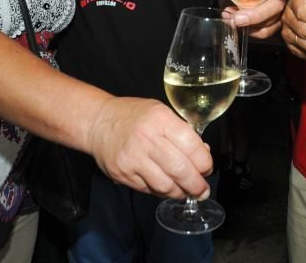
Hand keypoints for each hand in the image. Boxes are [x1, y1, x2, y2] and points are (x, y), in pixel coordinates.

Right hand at [87, 97, 212, 199]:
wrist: (98, 122)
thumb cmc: (134, 115)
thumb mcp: (160, 112)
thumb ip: (181, 131)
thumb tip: (203, 153)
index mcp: (160, 119)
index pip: (191, 145)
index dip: (204, 161)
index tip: (208, 168)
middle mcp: (146, 139)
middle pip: (179, 169)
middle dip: (196, 184)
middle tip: (203, 190)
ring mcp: (132, 159)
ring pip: (164, 185)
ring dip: (180, 192)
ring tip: (188, 192)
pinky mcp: (122, 174)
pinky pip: (148, 190)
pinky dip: (162, 192)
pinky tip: (168, 189)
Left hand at [202, 0, 295, 38]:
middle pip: (277, 5)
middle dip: (257, 14)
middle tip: (237, 18)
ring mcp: (284, 10)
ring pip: (272, 21)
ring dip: (250, 24)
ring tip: (230, 18)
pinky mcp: (277, 23)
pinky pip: (266, 30)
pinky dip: (251, 30)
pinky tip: (235, 22)